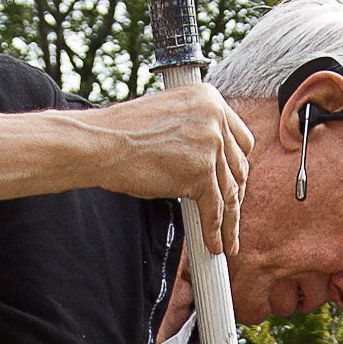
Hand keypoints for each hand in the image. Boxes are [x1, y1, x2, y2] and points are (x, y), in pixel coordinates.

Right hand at [83, 88, 254, 253]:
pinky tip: (213, 245)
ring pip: (230, 192)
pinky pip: (214, 209)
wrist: (102, 144)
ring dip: (230, 221)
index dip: (237, 167)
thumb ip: (195, 130)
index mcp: (209, 97)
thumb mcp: (170, 117)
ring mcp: (210, 144)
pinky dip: (215, 231)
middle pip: (239, 166)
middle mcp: (215, 116)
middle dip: (236, 196)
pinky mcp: (200, 172)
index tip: (234, 184)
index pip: (240, 139)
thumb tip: (211, 163)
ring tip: (228, 243)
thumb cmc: (124, 134)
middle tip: (232, 216)